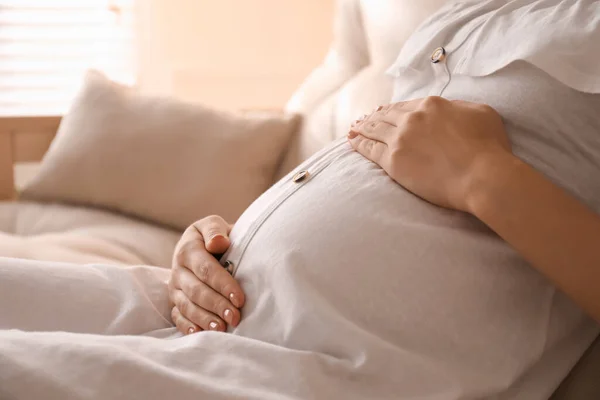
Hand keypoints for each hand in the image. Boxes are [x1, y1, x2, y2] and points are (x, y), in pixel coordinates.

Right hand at [169, 215, 244, 334]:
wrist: (202, 244)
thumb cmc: (214, 236)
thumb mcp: (213, 225)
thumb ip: (215, 231)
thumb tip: (218, 242)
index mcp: (187, 249)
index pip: (206, 270)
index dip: (223, 285)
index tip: (240, 298)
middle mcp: (178, 270)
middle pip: (197, 291)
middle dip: (217, 305)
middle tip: (235, 317)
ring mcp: (174, 288)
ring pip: (187, 306)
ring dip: (205, 319)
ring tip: (222, 328)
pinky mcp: (174, 301)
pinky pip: (178, 317)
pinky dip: (188, 326)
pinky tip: (201, 333)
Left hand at [348, 96, 512, 212]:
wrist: (480, 175)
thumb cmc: (488, 148)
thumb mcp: (481, 113)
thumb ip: (459, 107)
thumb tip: (450, 109)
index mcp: (432, 105)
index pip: (406, 105)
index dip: (393, 109)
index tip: (385, 111)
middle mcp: (412, 118)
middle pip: (387, 116)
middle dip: (374, 117)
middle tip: (363, 119)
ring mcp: (400, 139)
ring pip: (374, 130)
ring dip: (362, 127)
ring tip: (353, 129)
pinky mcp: (393, 162)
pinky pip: (370, 150)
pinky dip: (359, 144)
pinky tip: (352, 141)